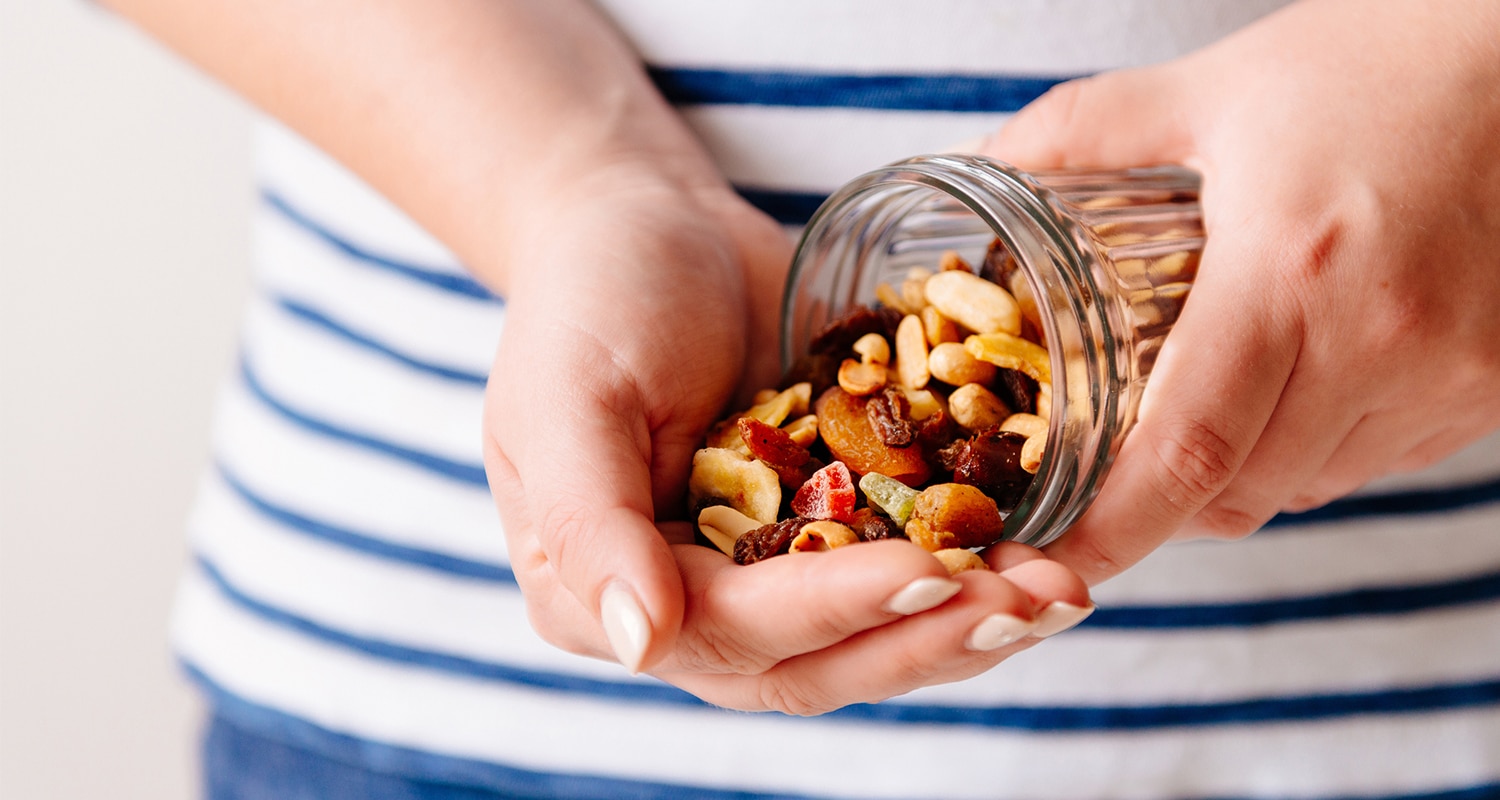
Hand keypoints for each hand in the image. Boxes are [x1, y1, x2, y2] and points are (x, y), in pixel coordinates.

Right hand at [482, 169, 1090, 712]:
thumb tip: (642, 645)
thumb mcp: (566, 396)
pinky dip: (977, 565)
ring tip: (1060, 590)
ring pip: (875, 635)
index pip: (731, 631)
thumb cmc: (590, 299)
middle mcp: (691, 607)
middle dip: (927, 637)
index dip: (834, 610)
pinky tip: (1049, 546)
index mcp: (605, 596)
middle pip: (818, 662)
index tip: (929, 571)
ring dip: (969, 620)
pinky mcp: (833, 529)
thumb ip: (587, 524)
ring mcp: (768, 575)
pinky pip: (908, 566)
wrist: (651, 227)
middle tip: (1028, 603)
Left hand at [982, 0, 1499, 583]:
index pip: (1187, 452)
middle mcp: (1380, 339)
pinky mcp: (1497, 382)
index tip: (1053, 561)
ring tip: (1200, 418)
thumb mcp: (1215, 90)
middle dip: (1163, 505)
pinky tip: (1295, 392)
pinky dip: (1318, 452)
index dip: (1112, 529)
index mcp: (1291, 271)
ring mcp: (1453, 371)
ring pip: (1313, 486)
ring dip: (1241, 477)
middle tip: (1107, 477)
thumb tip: (989, 161)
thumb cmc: (1380, 59)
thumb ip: (1084, 130)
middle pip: (1242, 490)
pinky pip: (1383, 461)